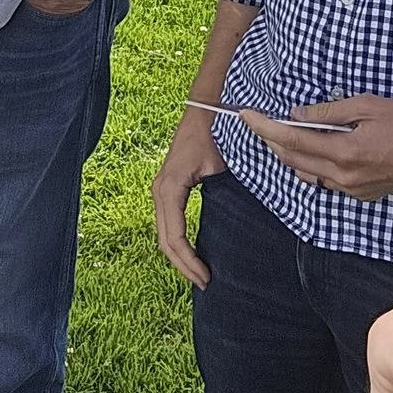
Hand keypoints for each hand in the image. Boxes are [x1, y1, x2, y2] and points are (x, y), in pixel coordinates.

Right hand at [153, 103, 229, 286]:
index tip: (206, 278)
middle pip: (165, 241)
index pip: (174, 237)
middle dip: (183, 265)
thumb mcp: (216, 166)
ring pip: (164, 235)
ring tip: (199, 274)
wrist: (205, 110)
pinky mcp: (168, 189)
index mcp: (169, 189)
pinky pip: (169, 223)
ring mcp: (161, 190)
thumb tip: (232, 229)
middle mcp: (160, 191)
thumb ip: (220, 195)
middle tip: (205, 283)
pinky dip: (178, 243)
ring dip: (179, 257)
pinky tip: (192, 254)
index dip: (189, 261)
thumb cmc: (214, 134)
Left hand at [245, 94, 392, 201]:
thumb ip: (328, 112)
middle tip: (260, 121)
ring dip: (292, 155)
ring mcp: (353, 190)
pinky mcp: (362, 195)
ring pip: (307, 175)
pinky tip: (318, 150)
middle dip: (272, 140)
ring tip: (287, 133)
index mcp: (344, 152)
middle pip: (293, 160)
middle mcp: (344, 177)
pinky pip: (326, 183)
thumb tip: (296, 114)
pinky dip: (313, 166)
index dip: (264, 126)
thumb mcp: (367, 105)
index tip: (245, 114)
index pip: (290, 140)